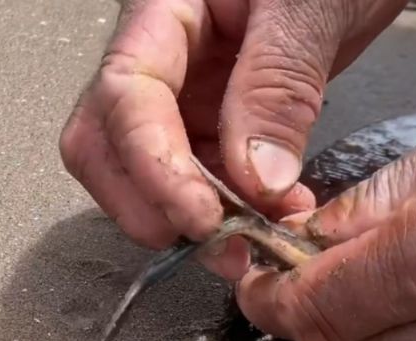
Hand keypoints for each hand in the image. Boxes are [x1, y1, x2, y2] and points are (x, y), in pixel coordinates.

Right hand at [59, 0, 406, 279]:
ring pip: (150, 173)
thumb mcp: (308, 8)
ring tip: (260, 236)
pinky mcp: (218, 122)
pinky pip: (204, 180)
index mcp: (165, 14)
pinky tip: (273, 219)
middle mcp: (163, 61)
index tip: (200, 216)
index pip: (124, 95)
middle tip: (215, 242)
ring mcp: (187, 95)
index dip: (152, 165)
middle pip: (107, 144)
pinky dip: (230, 212)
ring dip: (194, 219)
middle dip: (149, 203)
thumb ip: (276, 87)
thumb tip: (256, 180)